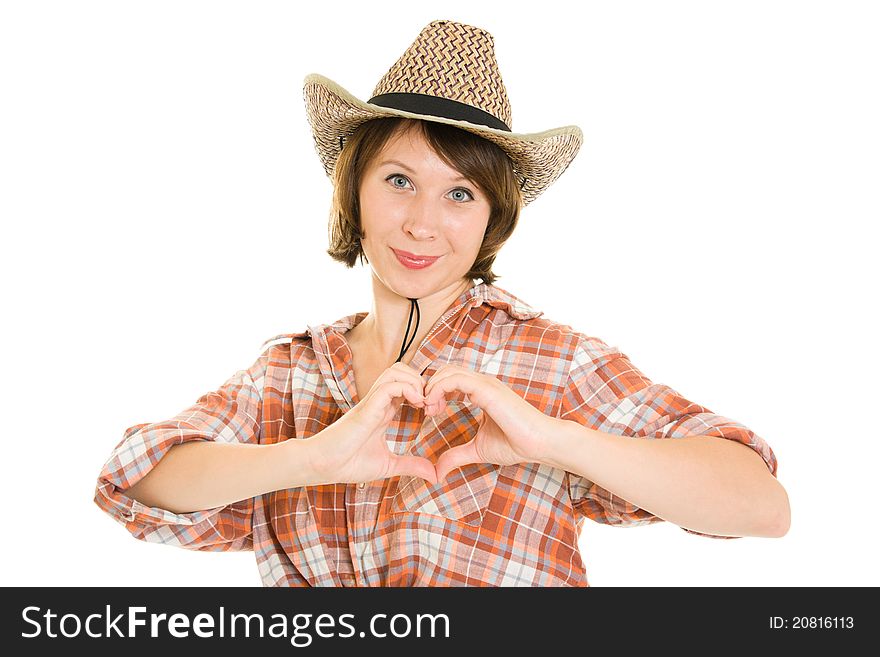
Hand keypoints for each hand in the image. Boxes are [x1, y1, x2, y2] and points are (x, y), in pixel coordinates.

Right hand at [308, 362, 436, 485]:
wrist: (322, 466)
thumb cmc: (348, 464)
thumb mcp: (388, 465)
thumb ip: (411, 466)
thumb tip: (434, 475)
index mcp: (384, 411)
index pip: (406, 386)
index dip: (424, 391)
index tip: (434, 410)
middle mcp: (378, 402)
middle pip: (402, 370)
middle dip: (422, 380)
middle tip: (431, 403)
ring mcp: (372, 402)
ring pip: (396, 371)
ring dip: (415, 381)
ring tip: (423, 402)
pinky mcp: (366, 408)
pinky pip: (388, 386)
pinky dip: (406, 388)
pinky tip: (416, 403)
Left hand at [423, 364, 556, 482]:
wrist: (540, 444)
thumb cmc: (516, 444)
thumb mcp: (477, 450)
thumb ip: (456, 456)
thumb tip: (437, 472)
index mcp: (482, 392)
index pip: (451, 379)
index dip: (435, 391)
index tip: (429, 412)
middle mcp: (483, 383)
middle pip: (446, 370)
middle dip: (430, 387)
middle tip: (426, 410)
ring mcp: (486, 383)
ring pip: (448, 371)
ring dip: (432, 387)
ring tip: (429, 408)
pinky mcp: (487, 389)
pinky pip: (455, 380)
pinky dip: (438, 388)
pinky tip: (435, 406)